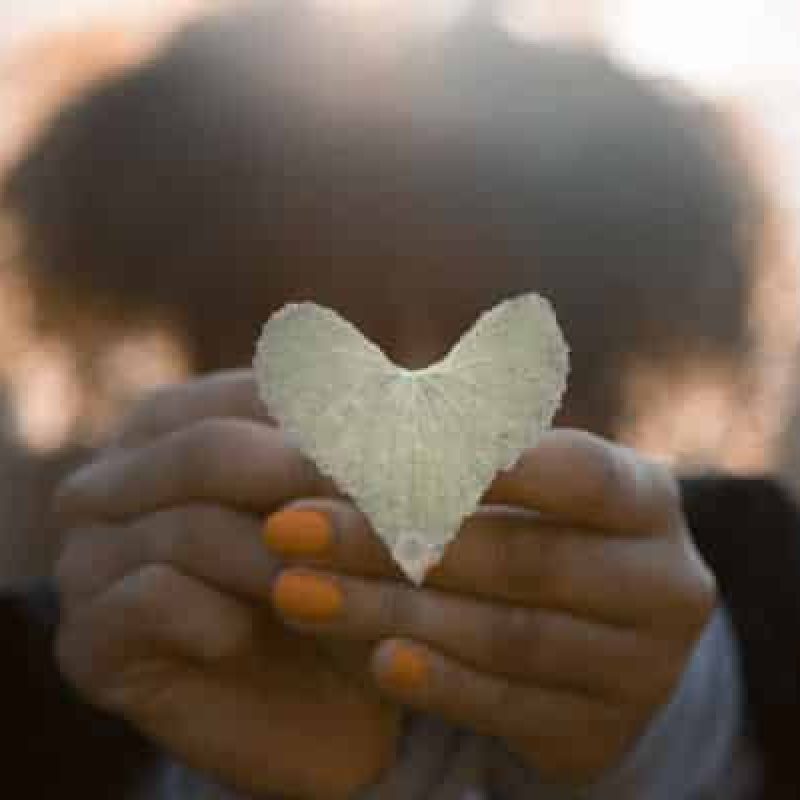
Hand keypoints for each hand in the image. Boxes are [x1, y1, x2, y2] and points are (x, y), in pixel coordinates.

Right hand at [54, 370, 400, 799]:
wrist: (315, 711)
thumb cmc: (338, 586)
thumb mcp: (354, 510)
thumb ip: (351, 445)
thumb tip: (385, 387)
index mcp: (175, 422)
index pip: (245, 396)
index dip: (327, 423)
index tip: (405, 449)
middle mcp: (119, 477)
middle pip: (209, 450)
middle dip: (304, 482)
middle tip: (384, 512)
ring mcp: (90, 554)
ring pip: (189, 527)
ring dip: (280, 560)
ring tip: (342, 587)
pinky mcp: (88, 636)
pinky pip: (152, 599)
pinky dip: (218, 614)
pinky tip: (252, 633)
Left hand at [262, 429, 716, 783]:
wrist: (598, 635)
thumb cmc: (539, 527)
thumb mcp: (519, 482)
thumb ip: (455, 442)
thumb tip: (342, 391)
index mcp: (645, 498)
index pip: (573, 472)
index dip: (480, 463)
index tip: (371, 452)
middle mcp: (662, 580)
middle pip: (523, 559)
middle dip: (396, 541)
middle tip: (291, 527)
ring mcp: (642, 664)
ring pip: (509, 637)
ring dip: (392, 612)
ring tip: (297, 592)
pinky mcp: (603, 728)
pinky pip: (511, 706)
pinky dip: (439, 682)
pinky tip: (375, 658)